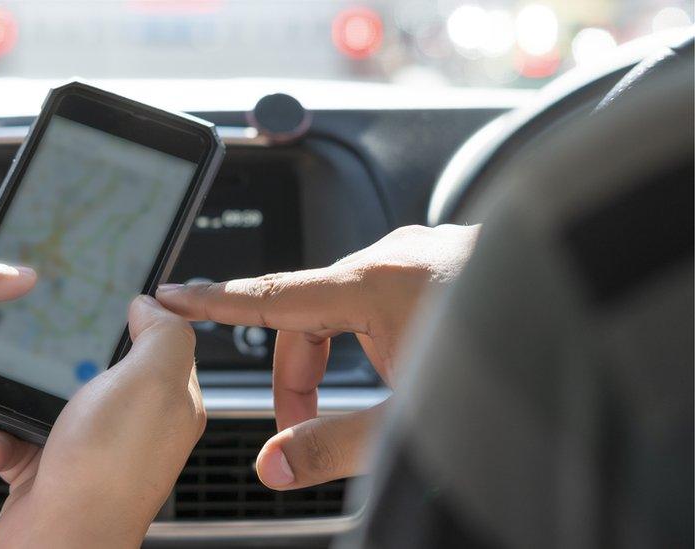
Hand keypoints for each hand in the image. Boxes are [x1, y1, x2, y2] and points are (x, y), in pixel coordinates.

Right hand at [0, 296, 204, 548]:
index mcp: (167, 399)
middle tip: (38, 355)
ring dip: (17, 402)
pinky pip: (18, 436)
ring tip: (8, 409)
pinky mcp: (50, 467)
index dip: (132, 316)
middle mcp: (132, 424)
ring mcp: (90, 447)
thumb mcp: (152, 379)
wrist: (58, 542)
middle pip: (94, 365)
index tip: (99, 297)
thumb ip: (163, 333)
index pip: (157, 341)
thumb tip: (151, 305)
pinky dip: (1, 441)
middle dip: (57, 361)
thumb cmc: (107, 469)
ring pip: (47, 398)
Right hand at [155, 224, 479, 489]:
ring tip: (366, 404)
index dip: (214, 300)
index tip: (169, 295)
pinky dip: (365, 336)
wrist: (581, 316)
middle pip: (306, 311)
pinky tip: (396, 366)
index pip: (271, 293)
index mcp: (375, 282)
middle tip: (301, 429)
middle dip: (296, 372)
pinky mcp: (438, 259)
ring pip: (342, 304)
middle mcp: (392, 255)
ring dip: (335, 357)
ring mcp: (419, 252)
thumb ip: (335, 445)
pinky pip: (376, 294)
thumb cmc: (508, 360)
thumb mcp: (413, 418)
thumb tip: (274, 465)